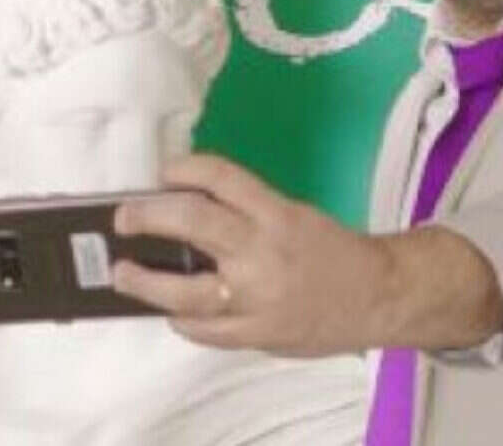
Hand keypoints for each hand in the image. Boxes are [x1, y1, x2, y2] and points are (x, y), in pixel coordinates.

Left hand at [111, 153, 393, 355]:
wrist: (378, 296)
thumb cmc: (334, 252)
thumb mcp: (295, 216)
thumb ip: (248, 213)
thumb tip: (190, 207)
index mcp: (276, 213)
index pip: (221, 177)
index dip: (185, 169)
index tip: (164, 172)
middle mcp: (262, 251)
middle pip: (192, 222)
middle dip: (148, 216)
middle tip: (124, 218)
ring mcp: (256, 297)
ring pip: (185, 291)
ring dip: (145, 283)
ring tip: (125, 274)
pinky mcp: (256, 334)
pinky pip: (205, 330)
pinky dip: (182, 321)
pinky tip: (172, 313)